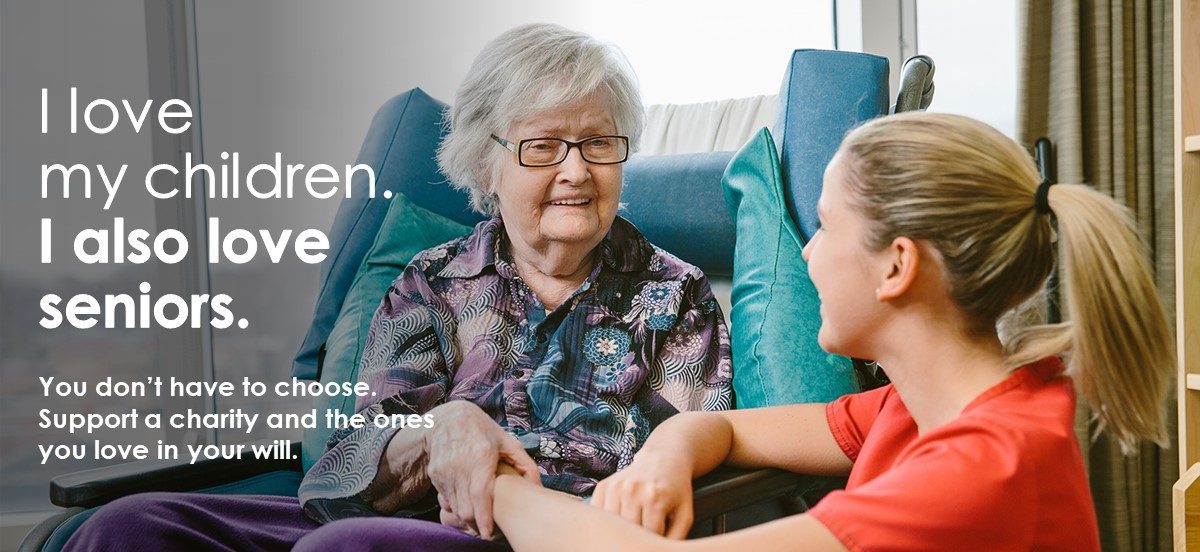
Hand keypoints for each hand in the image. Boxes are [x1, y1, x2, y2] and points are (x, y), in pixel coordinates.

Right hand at [423, 401, 539, 539]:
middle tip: (487, 527)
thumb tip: (537, 487)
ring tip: (478, 514)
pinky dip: (456, 504)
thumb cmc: (482, 431)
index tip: (488, 532)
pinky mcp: (435, 474)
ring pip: (455, 507)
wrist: (449, 418)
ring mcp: (445, 470)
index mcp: (481, 455)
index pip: (479, 494)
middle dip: (476, 523)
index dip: (484, 517)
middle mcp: (460, 464)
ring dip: (466, 515)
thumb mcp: (508, 441)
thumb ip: (525, 464)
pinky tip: (466, 499)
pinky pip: (446, 499)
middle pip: (466, 507)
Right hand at [591, 451, 693, 538]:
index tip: (656, 538)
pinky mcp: (604, 485)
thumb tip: (658, 550)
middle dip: (636, 537)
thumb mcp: (684, 513)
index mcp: (655, 498)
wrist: (663, 459)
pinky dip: (606, 521)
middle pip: (627, 531)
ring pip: (610, 525)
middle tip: (643, 533)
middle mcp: (632, 490)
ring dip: (620, 530)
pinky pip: (598, 514)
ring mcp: (616, 486)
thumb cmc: (676, 490)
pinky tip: (618, 518)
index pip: (648, 536)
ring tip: (632, 526)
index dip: (652, 542)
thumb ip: (676, 537)